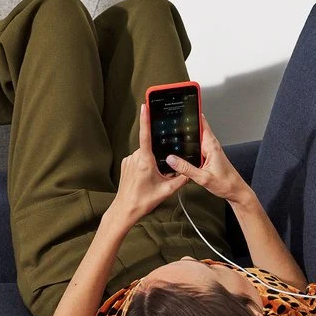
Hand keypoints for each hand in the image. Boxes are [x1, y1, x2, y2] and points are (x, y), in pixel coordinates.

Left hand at [110, 104, 187, 224]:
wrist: (125, 210)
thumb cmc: (143, 201)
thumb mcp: (167, 190)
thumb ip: (181, 179)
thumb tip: (190, 172)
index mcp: (145, 161)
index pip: (145, 135)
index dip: (145, 119)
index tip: (145, 106)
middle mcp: (135, 158)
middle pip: (150, 149)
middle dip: (158, 158)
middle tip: (158, 175)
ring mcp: (128, 160)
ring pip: (144, 155)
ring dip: (151, 163)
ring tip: (151, 180)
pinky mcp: (125, 164)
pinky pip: (138, 160)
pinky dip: (144, 166)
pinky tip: (145, 179)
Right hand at [165, 116, 245, 202]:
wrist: (235, 191)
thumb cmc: (226, 183)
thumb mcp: (203, 178)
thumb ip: (186, 168)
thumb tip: (172, 159)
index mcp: (211, 146)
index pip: (202, 123)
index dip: (193, 114)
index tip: (184, 106)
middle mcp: (211, 145)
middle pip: (197, 129)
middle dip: (186, 123)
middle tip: (172, 119)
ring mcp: (210, 150)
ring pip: (196, 138)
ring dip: (187, 136)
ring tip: (173, 133)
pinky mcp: (209, 156)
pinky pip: (197, 147)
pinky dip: (189, 146)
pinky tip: (181, 150)